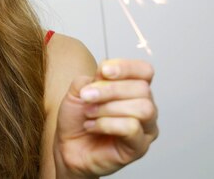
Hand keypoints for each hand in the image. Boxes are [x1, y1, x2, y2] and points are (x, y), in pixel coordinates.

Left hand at [54, 59, 157, 177]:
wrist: (68, 147)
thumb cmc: (77, 119)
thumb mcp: (78, 91)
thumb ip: (92, 78)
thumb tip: (105, 71)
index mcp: (133, 89)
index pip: (144, 71)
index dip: (126, 67)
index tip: (103, 70)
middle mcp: (145, 107)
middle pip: (142, 88)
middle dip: (109, 89)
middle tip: (86, 96)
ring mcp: (145, 128)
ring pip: (142, 108)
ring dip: (108, 107)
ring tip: (89, 113)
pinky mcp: (139, 147)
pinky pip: (131, 128)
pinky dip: (106, 124)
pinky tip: (91, 126)